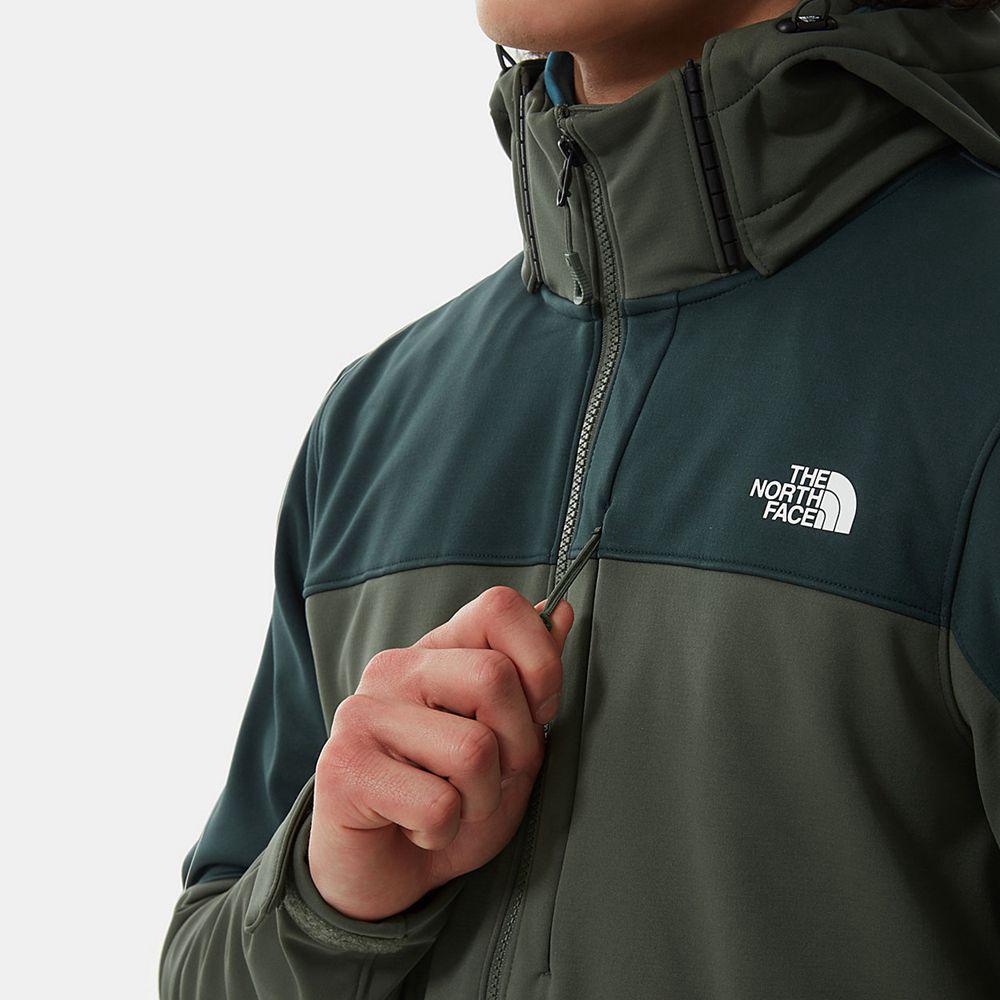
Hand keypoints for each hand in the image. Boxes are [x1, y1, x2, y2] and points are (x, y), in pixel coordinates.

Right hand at [307, 585, 572, 920]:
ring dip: (481, 799)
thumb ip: (532, 678)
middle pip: (495, 676)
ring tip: (451, 806)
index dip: (541, 662)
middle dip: (518, 747)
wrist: (385, 874)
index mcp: (436, 651)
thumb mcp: (508, 741)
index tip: (540, 712)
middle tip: (491, 780)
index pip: (498, 609)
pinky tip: (417, 828)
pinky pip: (438, 804)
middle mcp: (394, 668)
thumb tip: (562, 611)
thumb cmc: (450, 802)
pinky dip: (444, 831)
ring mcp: (362, 713)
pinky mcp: (343, 767)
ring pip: (474, 749)